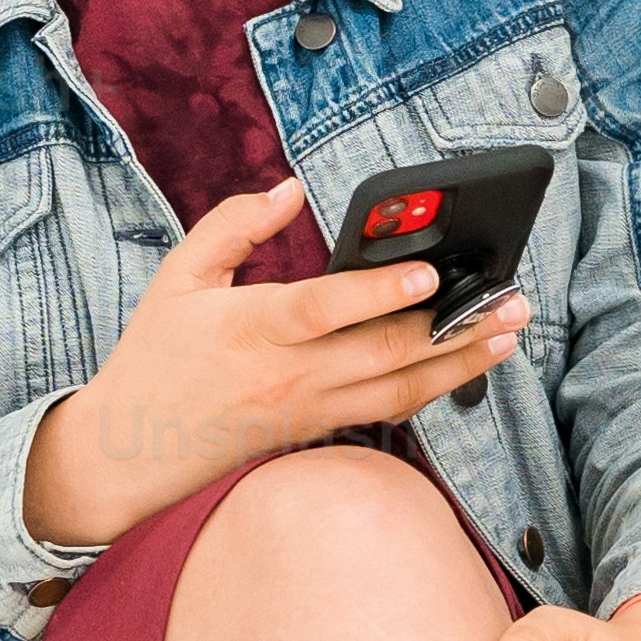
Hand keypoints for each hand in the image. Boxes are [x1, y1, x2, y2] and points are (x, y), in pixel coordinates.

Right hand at [29, 177, 527, 544]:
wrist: (131, 451)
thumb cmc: (157, 356)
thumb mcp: (179, 277)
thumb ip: (234, 226)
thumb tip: (288, 189)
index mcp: (251, 328)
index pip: (324, 308)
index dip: (378, 291)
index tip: (428, 271)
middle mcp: (290, 374)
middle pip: (385, 353)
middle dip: (455, 326)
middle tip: (509, 298)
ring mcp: (310, 408)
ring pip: (401, 390)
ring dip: (460, 363)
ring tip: (507, 333)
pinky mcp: (320, 429)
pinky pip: (388, 411)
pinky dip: (432, 389)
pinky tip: (465, 365)